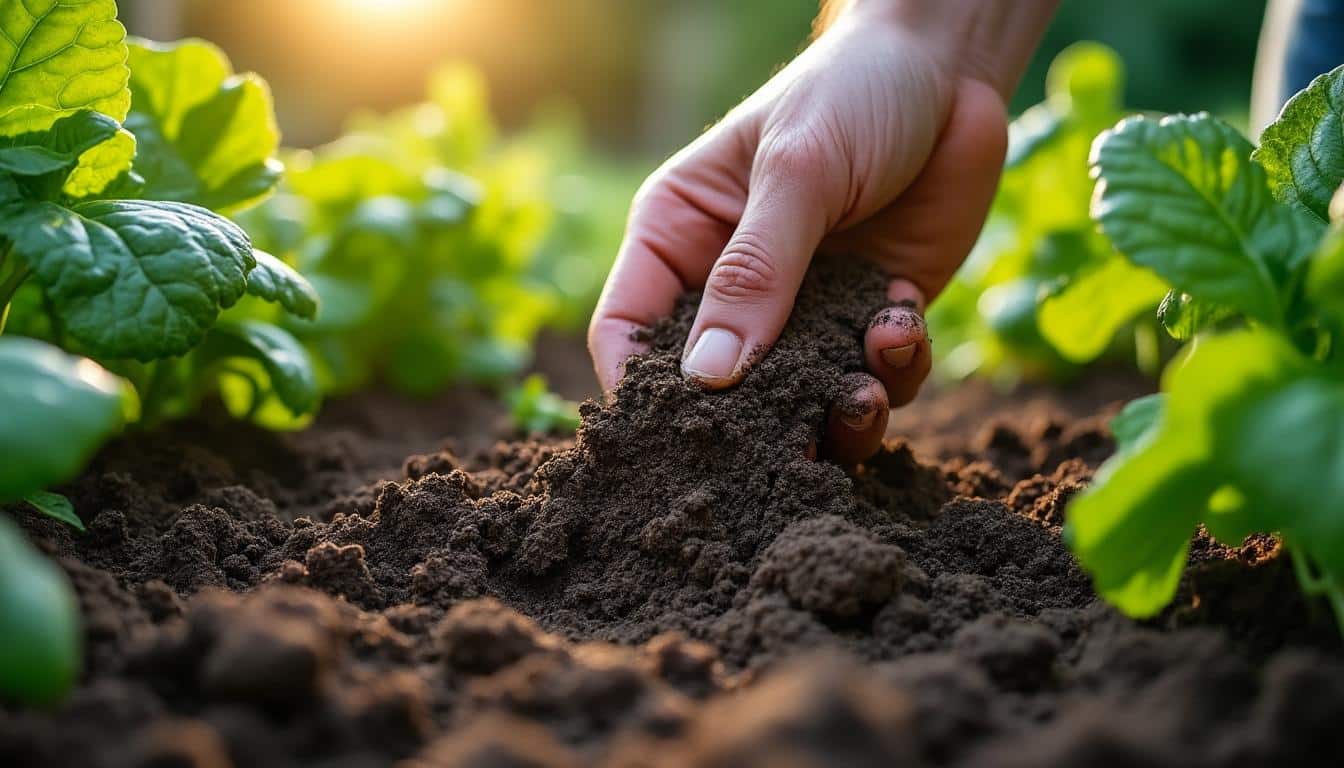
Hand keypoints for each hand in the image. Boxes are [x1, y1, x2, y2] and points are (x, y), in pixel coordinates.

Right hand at [588, 4, 1014, 462]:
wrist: (952, 70)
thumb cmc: (851, 93)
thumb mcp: (797, 170)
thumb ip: (755, 271)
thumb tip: (707, 378)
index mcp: (678, 237)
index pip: (626, 331)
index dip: (641, 391)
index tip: (678, 435)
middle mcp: (730, 284)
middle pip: (714, 388)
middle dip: (753, 423)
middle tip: (791, 447)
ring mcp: (802, 308)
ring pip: (799, 399)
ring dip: (834, 409)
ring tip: (862, 393)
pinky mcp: (868, 317)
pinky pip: (872, 378)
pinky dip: (891, 371)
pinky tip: (901, 325)